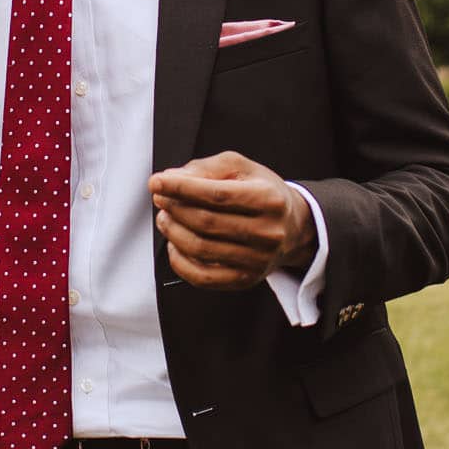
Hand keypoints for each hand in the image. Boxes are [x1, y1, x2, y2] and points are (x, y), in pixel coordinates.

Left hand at [149, 151, 313, 290]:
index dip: (181, 188)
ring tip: (166, 217)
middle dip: (175, 208)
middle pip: (206, 222)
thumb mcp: (242, 168)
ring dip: (173, 231)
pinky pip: (202, 277)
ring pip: (200, 248)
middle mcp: (267, 232)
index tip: (156, 181)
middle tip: (160, 198)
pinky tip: (175, 244)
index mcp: (269, 199)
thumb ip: (206, 169)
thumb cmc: (262, 193)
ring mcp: (257, 260)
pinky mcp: (245, 280)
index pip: (217, 194)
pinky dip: (179, 261)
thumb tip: (170, 178)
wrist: (293, 228)